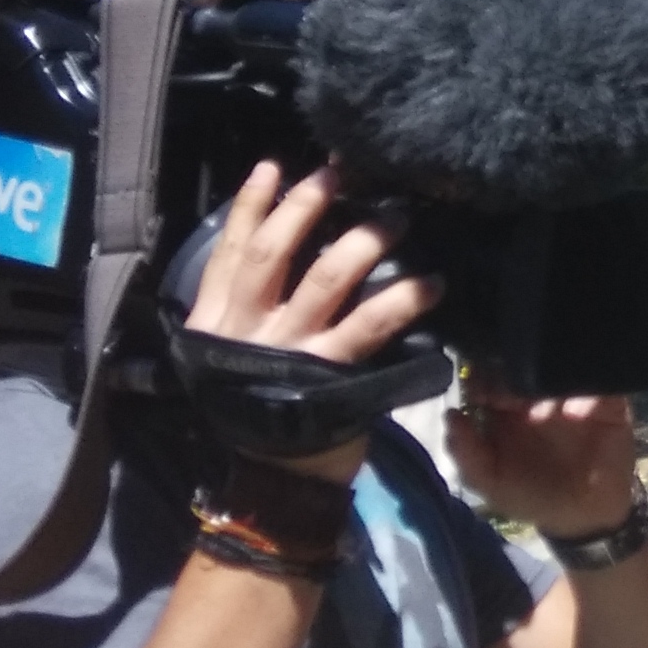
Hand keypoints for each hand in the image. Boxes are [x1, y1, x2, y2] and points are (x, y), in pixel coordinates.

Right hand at [186, 162, 436, 488]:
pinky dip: (403, 299)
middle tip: (343, 173)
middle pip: (275, 252)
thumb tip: (279, 250)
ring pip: (326, 278)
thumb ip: (246, 309)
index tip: (274, 165)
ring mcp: (289, 349)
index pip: (231, 250)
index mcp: (217, 320)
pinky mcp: (330, 374)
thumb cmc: (259, 411)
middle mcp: (247, 329)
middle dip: (308, 205)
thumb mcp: (231, 356)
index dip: (252, 204)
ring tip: (397, 216)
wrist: (271, 482)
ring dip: (363, 240)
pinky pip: (371, 324)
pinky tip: (431, 284)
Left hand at [444, 379, 642, 540]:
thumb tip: (452, 414)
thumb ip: (465, 454)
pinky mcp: (608, 405)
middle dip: (514, 376)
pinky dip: (587, 398)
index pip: (490, 377)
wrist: (584, 517)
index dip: (482, 379)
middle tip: (511, 399)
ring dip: (549, 386)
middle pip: (524, 365)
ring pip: (561, 372)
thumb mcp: (490, 482)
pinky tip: (575, 415)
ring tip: (542, 413)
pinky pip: (601, 390)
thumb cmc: (531, 496)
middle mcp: (538, 395)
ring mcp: (573, 396)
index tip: (480, 390)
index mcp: (505, 407)